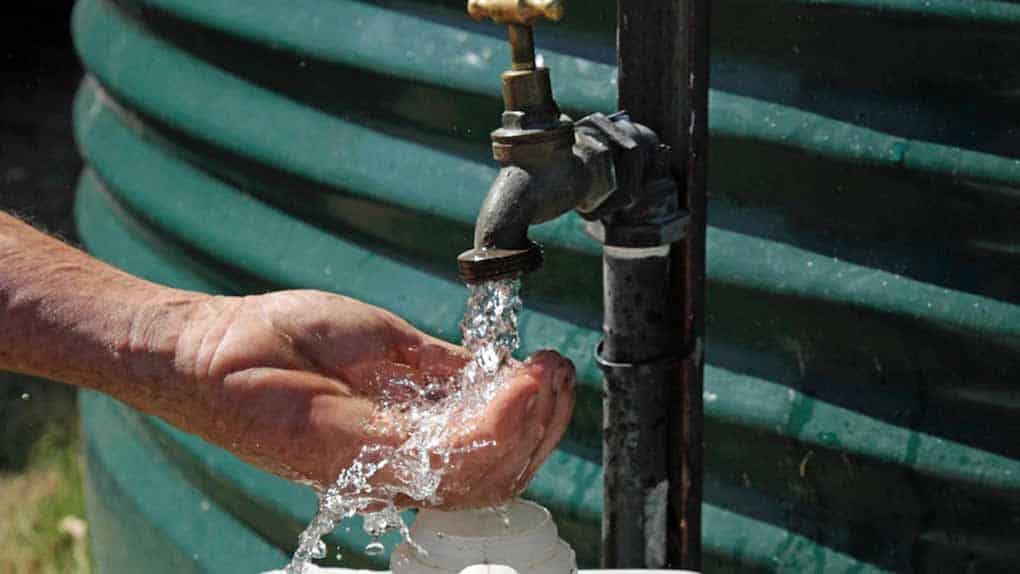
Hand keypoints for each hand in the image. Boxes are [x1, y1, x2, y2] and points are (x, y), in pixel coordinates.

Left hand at [172, 290, 574, 507]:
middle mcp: (399, 466)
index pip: (487, 454)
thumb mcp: (386, 343)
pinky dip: (494, 421)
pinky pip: (444, 453)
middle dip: (541, 425)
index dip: (530, 419)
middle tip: (559, 374)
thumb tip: (496, 370)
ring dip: (527, 422)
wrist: (220, 340)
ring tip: (546, 376)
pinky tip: (518, 384)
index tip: (554, 372)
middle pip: (496, 474)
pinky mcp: (358, 455)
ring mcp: (380, 465)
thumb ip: (441, 367)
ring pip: (482, 473)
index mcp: (406, 440)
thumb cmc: (289, 339)